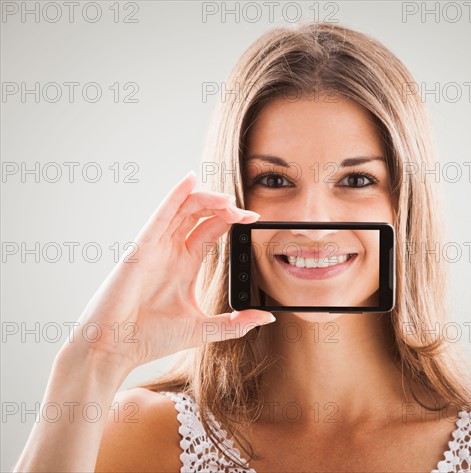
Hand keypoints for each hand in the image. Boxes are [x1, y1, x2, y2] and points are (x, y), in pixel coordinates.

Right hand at [64, 170, 274, 374]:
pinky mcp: (141, 247)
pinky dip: (174, 196)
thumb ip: (235, 323)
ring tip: (228, 199)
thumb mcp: (202, 329)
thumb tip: (265, 317)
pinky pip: (160, 215)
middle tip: (246, 213)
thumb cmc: (150, 338)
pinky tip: (190, 179)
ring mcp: (156, 246)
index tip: (254, 219)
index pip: (212, 230)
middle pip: (200, 214)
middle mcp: (171, 250)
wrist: (115, 349)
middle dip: (224, 208)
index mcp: (185, 264)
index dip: (232, 220)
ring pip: (184, 209)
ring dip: (207, 199)